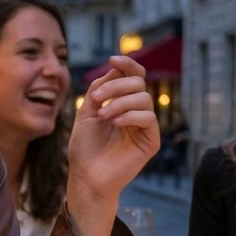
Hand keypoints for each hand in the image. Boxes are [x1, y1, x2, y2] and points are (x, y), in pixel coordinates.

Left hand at [66, 55, 159, 207]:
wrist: (86, 176)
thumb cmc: (84, 148)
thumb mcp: (86, 112)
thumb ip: (99, 90)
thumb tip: (114, 68)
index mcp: (122, 103)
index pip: (134, 77)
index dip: (127, 65)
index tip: (113, 59)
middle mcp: (135, 112)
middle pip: (138, 84)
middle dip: (116, 86)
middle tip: (96, 99)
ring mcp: (144, 126)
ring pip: (143, 98)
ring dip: (120, 102)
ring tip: (102, 115)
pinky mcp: (151, 141)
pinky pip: (148, 118)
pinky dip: (130, 115)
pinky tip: (115, 123)